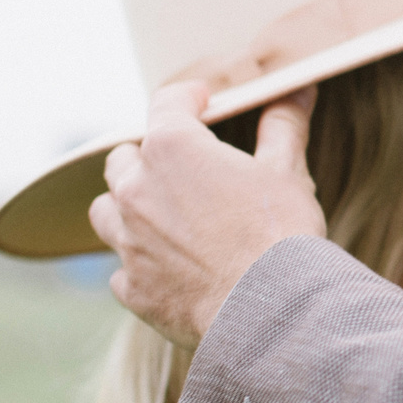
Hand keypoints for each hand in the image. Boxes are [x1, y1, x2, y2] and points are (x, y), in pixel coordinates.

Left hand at [90, 80, 327, 344]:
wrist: (270, 312)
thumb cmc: (280, 234)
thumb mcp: (287, 171)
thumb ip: (283, 125)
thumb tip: (297, 90)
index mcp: (172, 149)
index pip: (168, 103)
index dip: (188, 98)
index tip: (201, 101)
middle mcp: (137, 190)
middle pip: (123, 159)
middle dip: (147, 158)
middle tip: (181, 168)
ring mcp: (128, 242)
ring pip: (105, 212)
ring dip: (127, 209)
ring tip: (159, 217)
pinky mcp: (133, 288)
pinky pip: (121, 270)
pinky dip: (140, 266)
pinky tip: (168, 270)